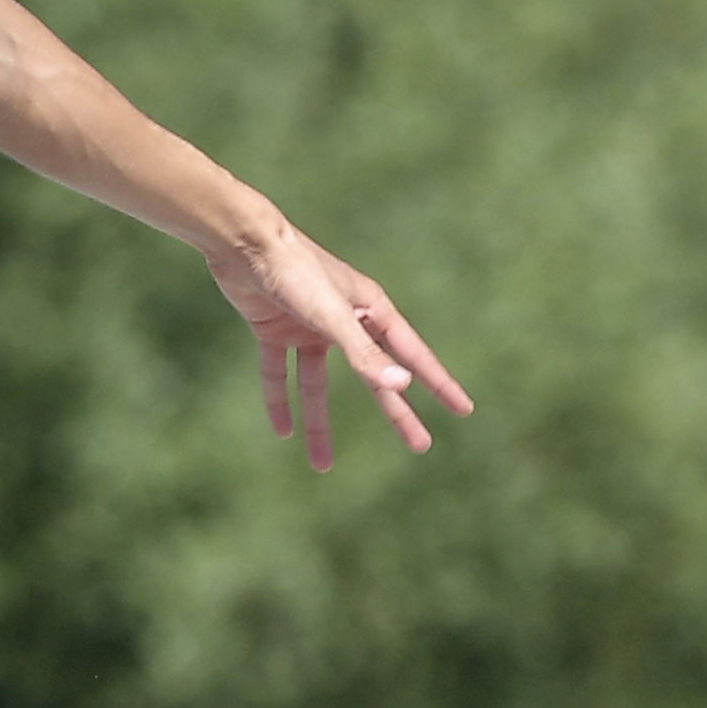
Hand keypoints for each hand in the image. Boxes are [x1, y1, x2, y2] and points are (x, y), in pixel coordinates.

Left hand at [207, 221, 471, 471]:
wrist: (244, 242)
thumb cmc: (295, 271)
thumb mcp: (332, 318)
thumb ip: (364, 355)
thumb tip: (401, 387)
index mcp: (370, 310)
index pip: (413, 356)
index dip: (438, 383)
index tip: (463, 408)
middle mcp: (344, 320)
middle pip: (374, 378)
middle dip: (396, 414)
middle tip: (420, 447)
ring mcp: (309, 326)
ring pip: (318, 386)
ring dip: (319, 423)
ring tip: (322, 466)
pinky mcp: (274, 329)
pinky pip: (279, 374)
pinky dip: (279, 401)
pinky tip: (282, 432)